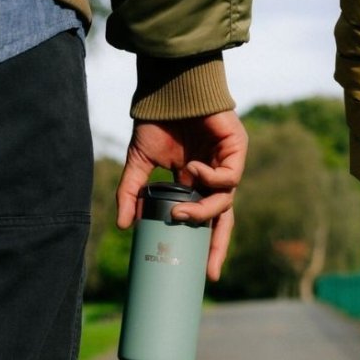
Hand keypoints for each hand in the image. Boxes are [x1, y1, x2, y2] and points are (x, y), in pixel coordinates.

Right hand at [116, 111, 247, 280]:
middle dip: (217, 246)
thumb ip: (131, 193)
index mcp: (195, 184)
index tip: (201, 274)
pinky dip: (211, 178)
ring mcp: (227, 164)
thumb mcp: (140, 162)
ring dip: (202, 211)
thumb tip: (122, 225)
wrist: (168, 86)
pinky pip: (229, 177)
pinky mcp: (236, 148)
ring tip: (179, 211)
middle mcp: (214, 177)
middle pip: (223, 220)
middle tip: (209, 270)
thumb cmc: (157, 120)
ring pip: (224, 202)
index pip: (205, 221)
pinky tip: (191, 169)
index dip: (205, 245)